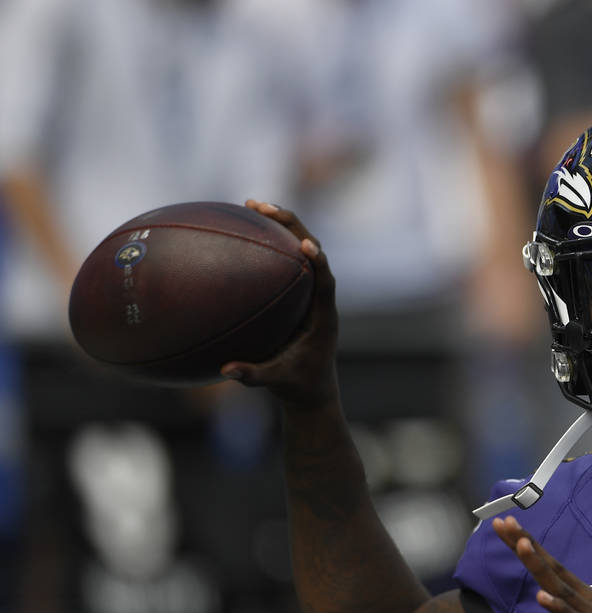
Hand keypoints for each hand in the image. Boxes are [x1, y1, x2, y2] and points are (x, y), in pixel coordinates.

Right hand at [220, 200, 339, 408]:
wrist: (313, 390)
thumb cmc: (298, 387)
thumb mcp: (276, 384)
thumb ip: (253, 377)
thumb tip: (226, 371)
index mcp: (324, 317)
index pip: (326, 282)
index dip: (319, 262)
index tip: (306, 244)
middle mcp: (320, 299)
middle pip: (314, 252)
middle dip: (291, 226)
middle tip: (262, 206)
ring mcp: (310, 294)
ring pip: (301, 250)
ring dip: (281, 226)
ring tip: (253, 204)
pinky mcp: (298, 293)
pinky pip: (285, 261)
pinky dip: (268, 244)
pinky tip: (241, 230)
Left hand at [489, 516, 591, 612]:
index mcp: (576, 598)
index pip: (546, 568)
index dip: (524, 547)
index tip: (502, 526)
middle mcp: (584, 599)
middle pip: (550, 568)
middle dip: (526, 545)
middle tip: (504, 522)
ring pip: (561, 588)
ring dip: (541, 566)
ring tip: (521, 545)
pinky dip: (561, 609)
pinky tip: (543, 597)